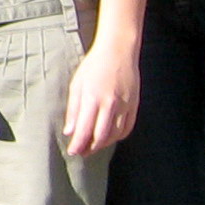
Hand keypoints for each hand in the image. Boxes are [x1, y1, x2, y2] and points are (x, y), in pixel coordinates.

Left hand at [61, 42, 139, 157]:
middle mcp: (111, 104)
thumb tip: (70, 131)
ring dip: (104, 144)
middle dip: (90, 149)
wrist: (119, 51)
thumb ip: (74, 110)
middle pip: (101, 137)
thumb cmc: (94, 66)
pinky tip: (109, 137)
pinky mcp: (134, 105)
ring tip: (93, 145)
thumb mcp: (77, 85)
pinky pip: (127, 128)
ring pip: (115, 135)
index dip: (78, 145)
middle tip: (82, 153)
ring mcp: (125, 105)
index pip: (85, 130)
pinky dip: (118, 136)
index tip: (73, 152)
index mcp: (93, 98)